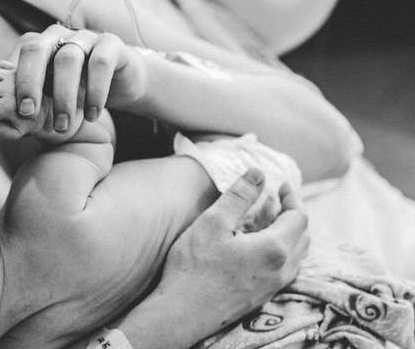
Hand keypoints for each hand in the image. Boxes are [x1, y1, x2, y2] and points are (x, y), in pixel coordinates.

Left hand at [11, 25, 144, 131]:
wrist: (122, 82)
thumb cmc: (79, 90)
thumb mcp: (52, 94)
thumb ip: (28, 100)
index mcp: (40, 45)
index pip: (20, 55)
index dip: (17, 81)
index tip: (21, 112)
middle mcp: (59, 36)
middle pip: (36, 49)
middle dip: (29, 82)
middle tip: (29, 113)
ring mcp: (85, 37)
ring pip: (68, 58)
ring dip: (63, 94)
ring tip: (64, 125)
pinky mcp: (111, 45)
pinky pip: (100, 63)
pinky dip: (95, 91)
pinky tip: (92, 114)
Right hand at [156, 169, 308, 343]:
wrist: (183, 313)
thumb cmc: (194, 266)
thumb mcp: (213, 222)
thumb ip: (239, 195)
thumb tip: (258, 173)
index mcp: (274, 248)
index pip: (299, 216)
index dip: (293, 197)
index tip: (282, 184)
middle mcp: (282, 270)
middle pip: (303, 235)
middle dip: (293, 213)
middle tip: (275, 199)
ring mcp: (274, 286)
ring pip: (296, 254)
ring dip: (288, 233)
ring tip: (268, 220)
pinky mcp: (263, 297)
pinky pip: (285, 268)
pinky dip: (281, 250)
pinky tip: (258, 247)